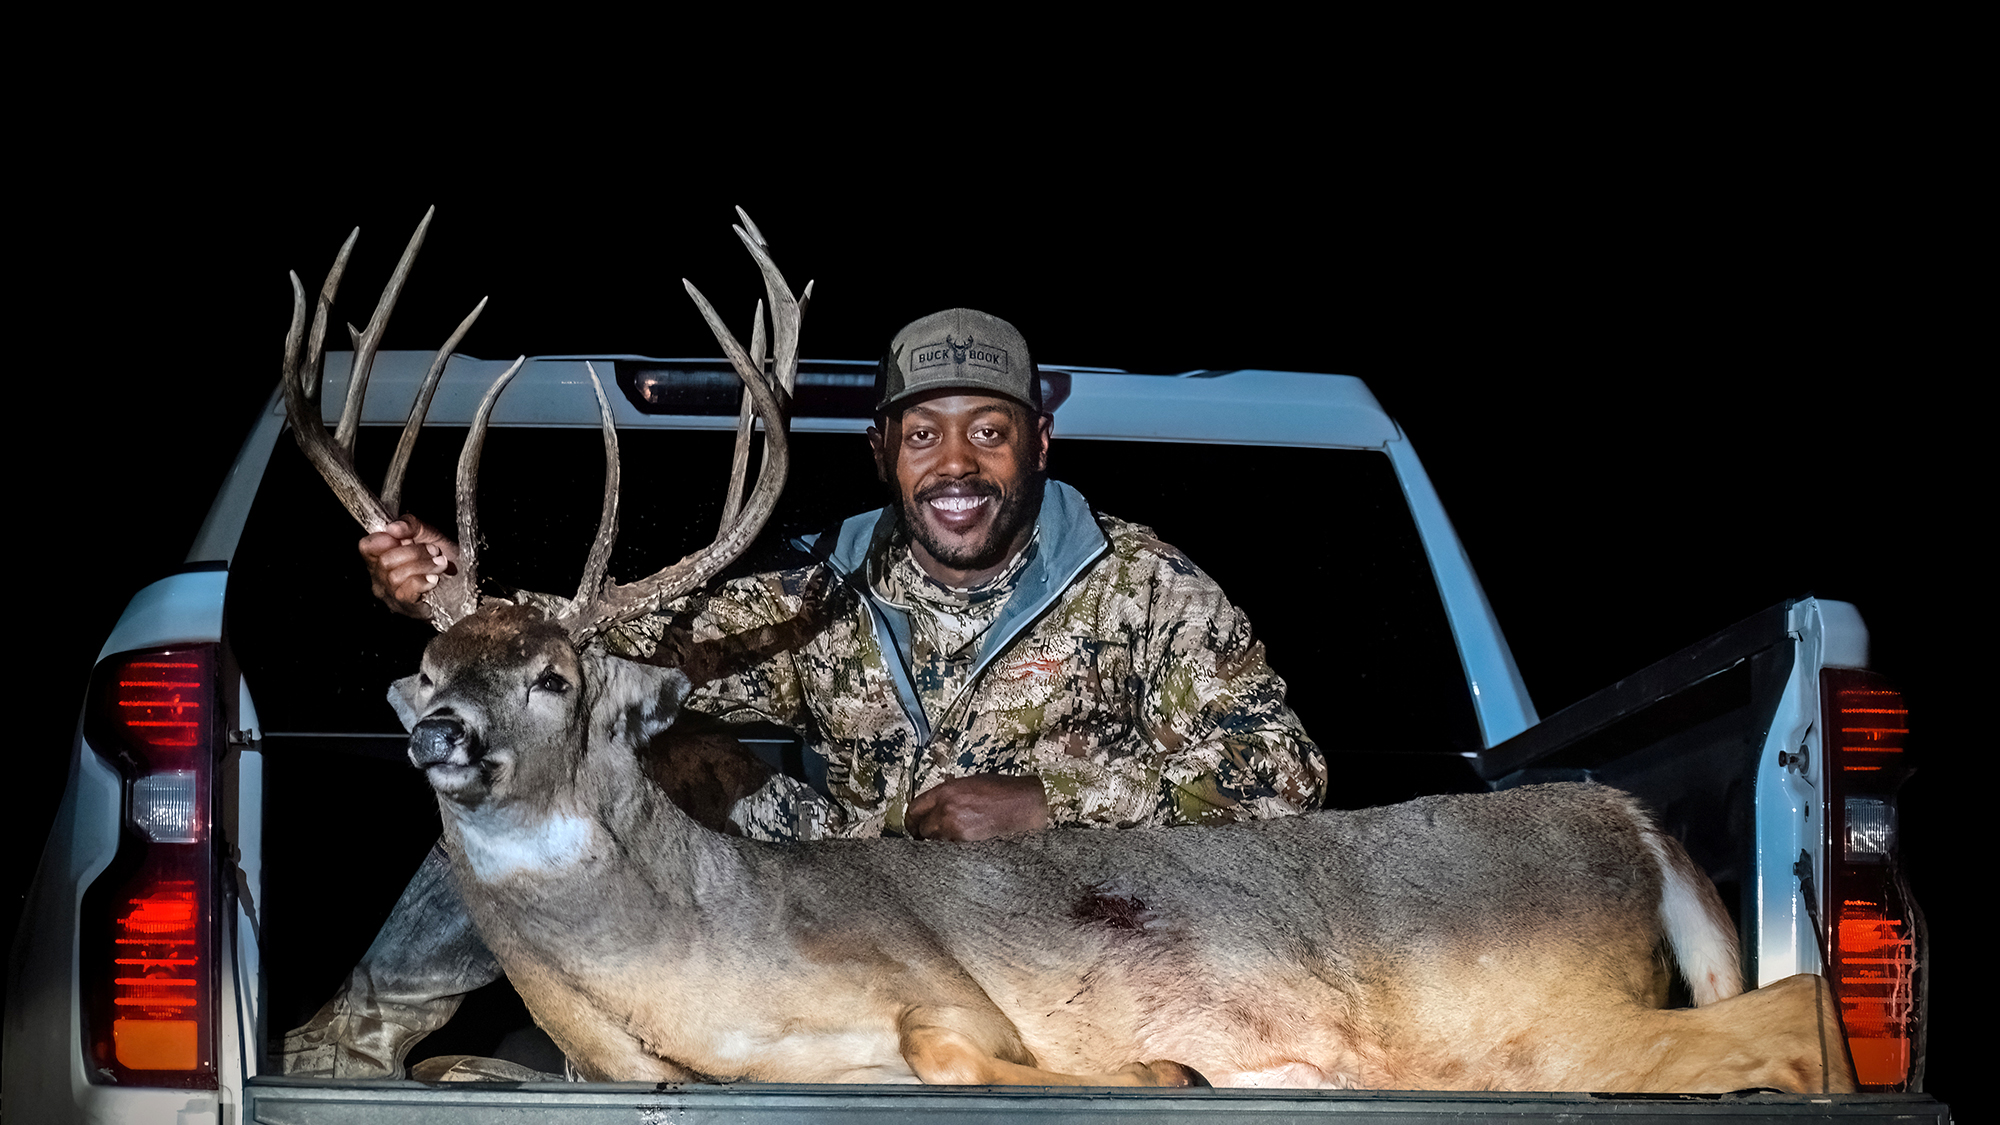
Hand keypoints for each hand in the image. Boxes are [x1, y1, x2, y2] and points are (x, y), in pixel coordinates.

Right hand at [359, 515, 459, 618]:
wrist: (461, 575)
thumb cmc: (439, 553)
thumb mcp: (426, 531)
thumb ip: (409, 524)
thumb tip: (393, 528)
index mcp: (379, 554)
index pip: (366, 547)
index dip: (383, 541)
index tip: (407, 538)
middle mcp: (379, 575)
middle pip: (385, 562)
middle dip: (414, 554)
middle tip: (434, 551)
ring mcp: (389, 593)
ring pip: (395, 578)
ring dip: (423, 567)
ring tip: (440, 564)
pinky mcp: (403, 607)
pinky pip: (405, 593)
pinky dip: (421, 583)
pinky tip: (433, 580)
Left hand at [906, 774, 1049, 840]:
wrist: (1024, 804)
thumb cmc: (1001, 790)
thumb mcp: (970, 783)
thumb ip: (950, 792)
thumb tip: (937, 802)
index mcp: (945, 791)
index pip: (915, 808)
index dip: (912, 819)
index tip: (914, 826)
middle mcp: (946, 809)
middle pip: (921, 828)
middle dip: (923, 834)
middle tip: (927, 838)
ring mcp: (955, 828)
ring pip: (934, 842)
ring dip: (937, 843)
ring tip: (947, 843)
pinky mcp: (966, 843)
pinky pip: (949, 850)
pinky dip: (951, 850)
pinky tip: (959, 848)